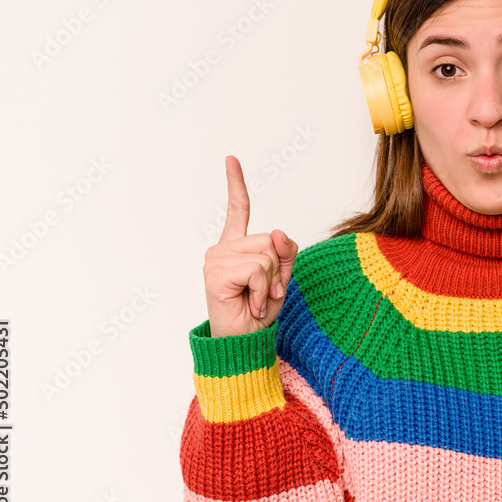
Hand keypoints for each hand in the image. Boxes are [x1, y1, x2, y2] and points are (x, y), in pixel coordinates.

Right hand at [203, 155, 298, 337]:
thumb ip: (285, 251)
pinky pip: (259, 269)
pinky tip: (252, 304)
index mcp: (235, 246)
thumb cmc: (260, 312)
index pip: (237, 210)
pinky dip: (264, 290)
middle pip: (269, 239)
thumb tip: (278, 232)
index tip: (230, 159)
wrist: (243, 343)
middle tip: (265, 293)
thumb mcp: (282, 277)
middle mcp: (221, 249)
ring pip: (267, 253)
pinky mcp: (216, 272)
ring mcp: (216, 259)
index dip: (235, 184)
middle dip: (278, 269)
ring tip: (257, 299)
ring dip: (272, 282)